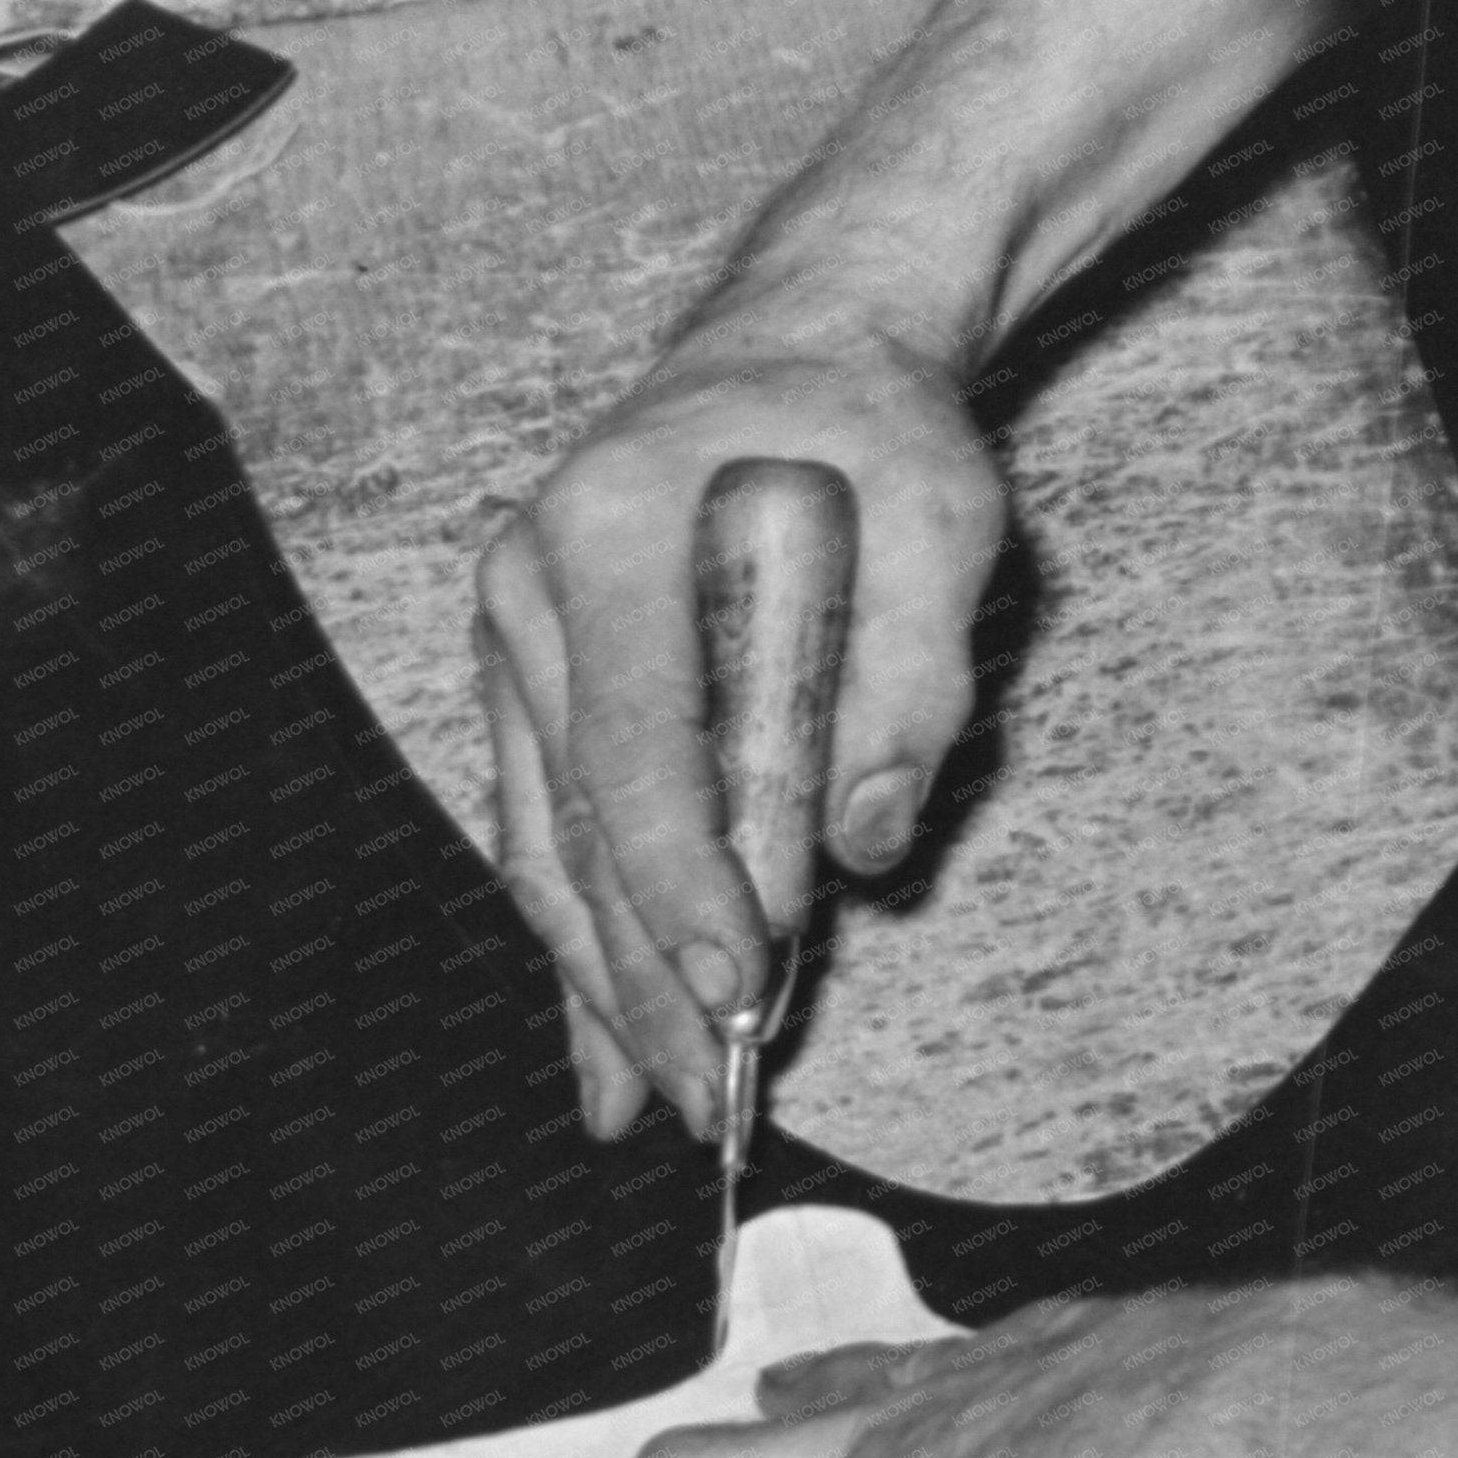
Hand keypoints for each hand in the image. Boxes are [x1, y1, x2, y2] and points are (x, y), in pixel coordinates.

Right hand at [475, 302, 1003, 1138]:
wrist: (795, 352)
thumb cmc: (872, 432)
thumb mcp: (942, 521)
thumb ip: (913, 678)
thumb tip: (867, 847)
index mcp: (613, 531)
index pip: (636, 749)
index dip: (683, 886)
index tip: (739, 990)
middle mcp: (532, 584)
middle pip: (574, 823)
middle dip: (641, 978)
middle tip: (710, 1099)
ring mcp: (515, 633)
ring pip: (546, 847)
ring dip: (600, 986)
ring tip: (648, 1106)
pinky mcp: (533, 678)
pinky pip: (549, 831)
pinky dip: (582, 938)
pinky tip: (600, 1042)